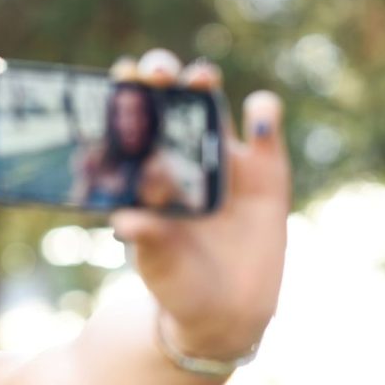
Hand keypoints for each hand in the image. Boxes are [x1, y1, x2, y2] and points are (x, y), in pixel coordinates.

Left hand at [109, 49, 289, 357]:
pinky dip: (265, 114)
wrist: (226, 312)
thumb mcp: (159, 266)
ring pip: (212, 105)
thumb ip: (148, 239)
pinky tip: (260, 117)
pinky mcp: (265, 171)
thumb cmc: (177, 285)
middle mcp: (180, 157)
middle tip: (156, 73)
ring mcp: (222, 160)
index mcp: (144, 174)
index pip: (129, 125)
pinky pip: (266, 130)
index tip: (118, 80)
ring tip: (199, 79)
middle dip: (162, 76)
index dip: (123, 98)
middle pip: (169, 100)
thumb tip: (126, 221)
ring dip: (204, 82)